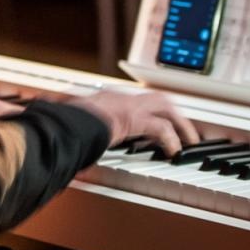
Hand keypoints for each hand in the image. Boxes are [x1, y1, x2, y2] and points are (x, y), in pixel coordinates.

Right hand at [55, 90, 199, 156]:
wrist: (63, 121)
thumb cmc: (62, 123)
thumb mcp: (69, 122)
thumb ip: (71, 125)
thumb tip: (61, 132)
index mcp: (105, 98)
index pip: (134, 101)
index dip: (149, 111)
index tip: (156, 124)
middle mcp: (119, 97)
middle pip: (157, 98)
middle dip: (173, 113)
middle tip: (184, 130)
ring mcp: (128, 105)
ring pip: (165, 107)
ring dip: (180, 123)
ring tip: (188, 140)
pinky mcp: (134, 119)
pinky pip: (161, 128)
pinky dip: (171, 140)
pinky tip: (174, 151)